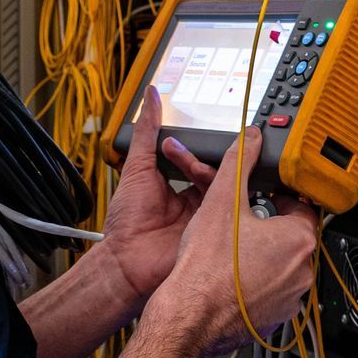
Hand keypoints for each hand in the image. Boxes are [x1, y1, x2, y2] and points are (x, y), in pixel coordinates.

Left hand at [81, 86, 216, 313]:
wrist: (128, 262)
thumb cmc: (127, 221)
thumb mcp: (138, 167)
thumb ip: (148, 132)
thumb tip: (152, 96)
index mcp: (178, 183)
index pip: (198, 155)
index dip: (197, 144)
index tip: (193, 131)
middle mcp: (197, 198)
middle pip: (217, 167)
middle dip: (212, 155)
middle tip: (201, 147)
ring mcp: (209, 213)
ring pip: (225, 183)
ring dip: (213, 172)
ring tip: (196, 168)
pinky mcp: (219, 227)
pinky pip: (231, 204)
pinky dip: (228, 192)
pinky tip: (221, 183)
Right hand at [150, 128, 318, 355]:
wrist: (189, 316)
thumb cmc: (206, 267)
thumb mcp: (222, 201)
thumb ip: (239, 163)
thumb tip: (250, 139)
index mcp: (298, 239)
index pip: (302, 208)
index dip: (279, 200)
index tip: (262, 199)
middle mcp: (301, 271)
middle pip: (292, 238)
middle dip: (269, 229)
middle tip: (242, 226)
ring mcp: (290, 298)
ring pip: (282, 267)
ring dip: (264, 257)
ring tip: (234, 253)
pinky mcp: (275, 319)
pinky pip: (272, 293)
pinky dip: (257, 285)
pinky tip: (232, 279)